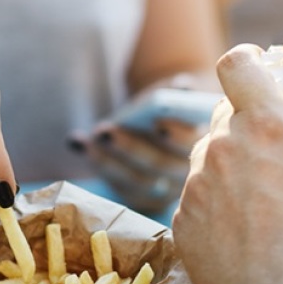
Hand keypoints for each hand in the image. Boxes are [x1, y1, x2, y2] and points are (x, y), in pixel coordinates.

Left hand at [70, 87, 205, 215]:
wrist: (170, 125)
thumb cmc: (176, 107)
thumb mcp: (180, 96)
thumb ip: (181, 92)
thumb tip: (182, 86)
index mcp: (206, 148)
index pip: (193, 146)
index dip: (177, 135)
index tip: (157, 123)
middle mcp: (187, 175)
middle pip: (160, 166)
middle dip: (131, 148)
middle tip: (105, 130)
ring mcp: (164, 190)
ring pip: (136, 180)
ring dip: (108, 159)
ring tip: (88, 137)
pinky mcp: (143, 197)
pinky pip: (119, 187)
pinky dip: (97, 164)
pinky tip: (76, 141)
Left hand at [172, 45, 282, 283]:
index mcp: (267, 125)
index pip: (237, 65)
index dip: (246, 62)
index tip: (256, 70)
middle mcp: (222, 146)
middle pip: (225, 117)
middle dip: (247, 129)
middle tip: (274, 159)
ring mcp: (194, 184)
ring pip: (209, 160)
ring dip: (231, 171)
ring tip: (262, 207)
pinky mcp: (179, 221)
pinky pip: (197, 199)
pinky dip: (216, 208)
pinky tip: (243, 236)